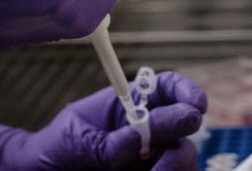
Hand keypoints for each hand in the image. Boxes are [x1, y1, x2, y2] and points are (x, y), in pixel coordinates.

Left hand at [0, 71, 208, 170]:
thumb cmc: (55, 150)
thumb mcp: (76, 140)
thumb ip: (106, 142)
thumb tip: (140, 137)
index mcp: (128, 105)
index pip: (166, 88)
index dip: (186, 91)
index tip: (196, 105)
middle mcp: (146, 131)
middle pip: (184, 127)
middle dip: (181, 138)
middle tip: (164, 156)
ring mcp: (150, 160)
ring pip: (183, 159)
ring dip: (175, 166)